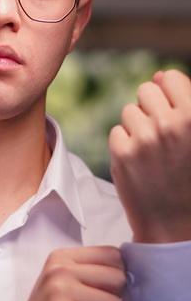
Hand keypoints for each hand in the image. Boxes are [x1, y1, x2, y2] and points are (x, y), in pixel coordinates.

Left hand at [109, 69, 190, 243]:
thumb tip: (158, 75)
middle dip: (151, 109)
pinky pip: (117, 131)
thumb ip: (184, 102)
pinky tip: (139, 163)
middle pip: (146, 90)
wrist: (175, 225)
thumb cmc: (189, 177)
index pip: (170, 78)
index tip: (174, 115)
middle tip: (161, 137)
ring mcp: (145, 138)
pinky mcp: (122, 153)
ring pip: (129, 111)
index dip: (169, 95)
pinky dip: (124, 145)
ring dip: (137, 127)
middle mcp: (171, 123)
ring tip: (152, 153)